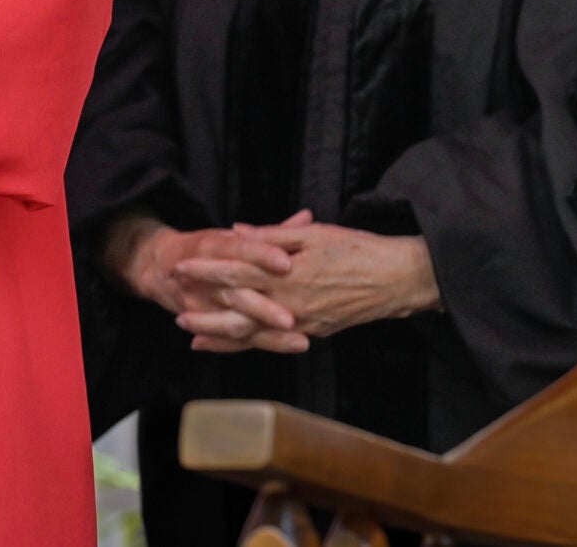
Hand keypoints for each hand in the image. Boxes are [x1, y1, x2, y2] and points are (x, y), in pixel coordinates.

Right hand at [106, 213, 307, 356]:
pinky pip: (228, 339)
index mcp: (211, 246)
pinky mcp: (200, 322)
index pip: (236, 248)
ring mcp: (200, 302)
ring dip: (265, 333)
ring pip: (233, 321)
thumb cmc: (206, 249)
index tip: (286, 262)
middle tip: (292, 318)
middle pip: (235, 291)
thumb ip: (271, 232)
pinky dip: (263, 345)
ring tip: (300, 340)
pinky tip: (284, 348)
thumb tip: (307, 217)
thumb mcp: (231, 235)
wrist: (157, 265)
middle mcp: (203, 275)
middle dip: (264, 307)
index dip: (260, 254)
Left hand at [200, 218, 439, 341]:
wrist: (400, 279)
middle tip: (176, 308)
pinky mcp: (316, 333)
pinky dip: (252, 344)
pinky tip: (236, 344)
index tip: (179, 266)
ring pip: (255, 336)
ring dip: (222, 336)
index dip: (206, 271)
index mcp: (287, 276)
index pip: (236, 273)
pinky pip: (276, 342)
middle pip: (238, 313)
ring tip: (193, 336)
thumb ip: (272, 237)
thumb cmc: (358, 249)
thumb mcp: (313, 234)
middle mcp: (292, 305)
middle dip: (205, 312)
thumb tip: (237, 232)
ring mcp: (304, 324)